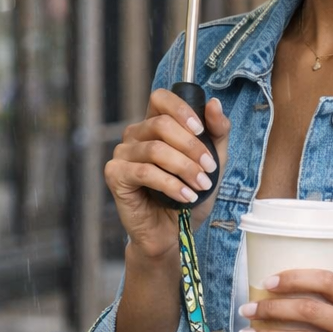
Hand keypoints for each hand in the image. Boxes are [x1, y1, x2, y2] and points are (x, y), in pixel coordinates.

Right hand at [105, 90, 231, 260]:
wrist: (172, 233)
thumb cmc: (189, 195)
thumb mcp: (213, 162)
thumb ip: (217, 132)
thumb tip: (214, 103)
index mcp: (154, 125)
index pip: (161, 98)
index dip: (181, 110)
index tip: (201, 130)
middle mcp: (135, 135)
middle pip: (161, 124)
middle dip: (192, 147)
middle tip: (210, 168)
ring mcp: (122, 154)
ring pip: (156, 149)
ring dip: (185, 168)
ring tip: (202, 186)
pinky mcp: (115, 175)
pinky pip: (144, 172)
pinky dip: (170, 184)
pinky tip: (185, 197)